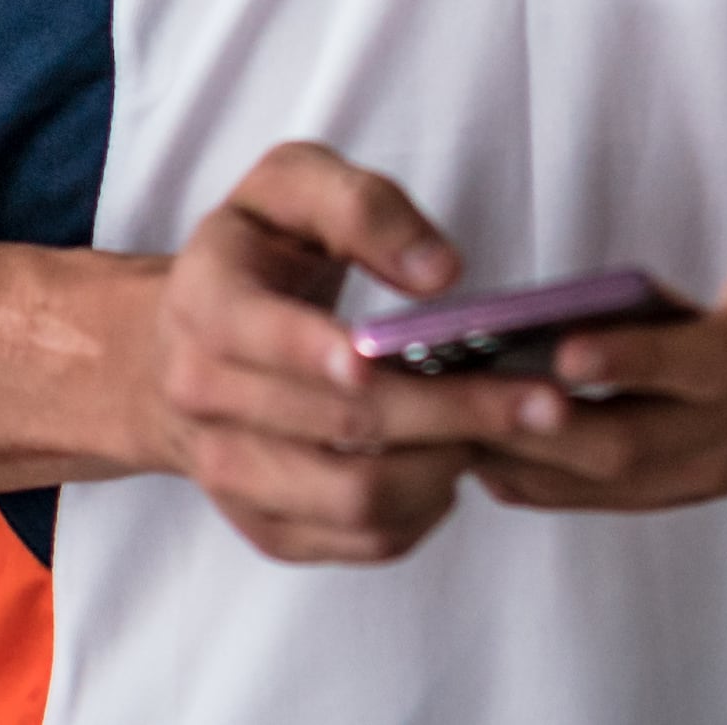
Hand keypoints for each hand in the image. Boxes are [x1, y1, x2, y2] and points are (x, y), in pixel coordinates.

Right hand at [131, 143, 540, 565]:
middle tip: (545, 401)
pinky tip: (452, 462)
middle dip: (452, 413)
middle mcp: (204, 395)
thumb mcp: (292, 187)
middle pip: (339, 423)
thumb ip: (362, 207)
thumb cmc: (259, 251)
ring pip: (355, 498)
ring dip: (445, 467)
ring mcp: (229, 470)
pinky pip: (361, 539)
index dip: (318, 349)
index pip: (256, 333)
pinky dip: (426, 510)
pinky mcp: (266, 524)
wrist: (181, 342)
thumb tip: (440, 272)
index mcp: (207, 300)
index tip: (383, 356)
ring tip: (500, 427)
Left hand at [473, 92, 726, 513]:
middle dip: (543, 425)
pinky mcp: (690, 480)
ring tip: (444, 419)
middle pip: (634, 443)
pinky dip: (544, 483)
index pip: (701, 365)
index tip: (562, 346)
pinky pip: (610, 494)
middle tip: (457, 394)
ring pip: (611, 478)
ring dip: (528, 455)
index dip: (634, 360)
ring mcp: (712, 463)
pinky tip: (477, 454)